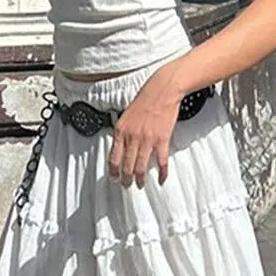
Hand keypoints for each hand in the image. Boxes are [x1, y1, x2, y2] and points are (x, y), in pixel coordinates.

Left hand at [108, 59, 185, 187]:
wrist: (162, 90)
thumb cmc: (145, 100)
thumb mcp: (126, 115)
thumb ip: (122, 132)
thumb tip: (119, 146)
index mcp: (121, 131)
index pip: (113, 157)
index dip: (113, 171)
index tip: (114, 178)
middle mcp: (132, 137)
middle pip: (126, 166)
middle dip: (126, 179)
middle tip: (127, 185)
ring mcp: (147, 140)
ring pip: (141, 167)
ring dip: (140, 179)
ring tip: (140, 185)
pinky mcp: (162, 140)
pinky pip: (161, 161)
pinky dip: (162, 172)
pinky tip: (161, 178)